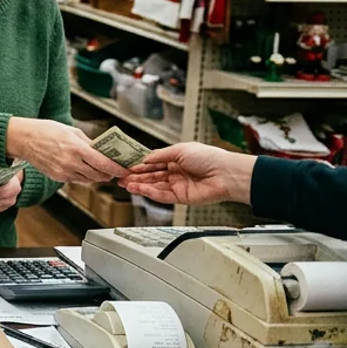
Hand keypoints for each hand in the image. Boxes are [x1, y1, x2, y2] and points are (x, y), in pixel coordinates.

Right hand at [6, 118, 131, 183]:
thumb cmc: (46, 130)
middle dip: (110, 173)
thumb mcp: (71, 131)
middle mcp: (71, 163)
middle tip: (116, 169)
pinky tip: (83, 167)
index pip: (104, 164)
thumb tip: (104, 151)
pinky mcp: (57, 177)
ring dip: (98, 175)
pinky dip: (84, 175)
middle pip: (99, 175)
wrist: (22, 139)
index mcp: (77, 149)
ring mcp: (64, 172)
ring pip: (89, 179)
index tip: (126, 169)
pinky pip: (77, 179)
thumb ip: (89, 143)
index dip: (118, 169)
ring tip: (101, 168)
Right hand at [122, 143, 256, 205]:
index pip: (153, 162)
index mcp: (176, 159)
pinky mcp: (181, 198)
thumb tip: (144, 158)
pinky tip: (139, 189)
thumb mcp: (180, 150)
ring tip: (125, 184)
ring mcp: (178, 185)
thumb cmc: (210, 158)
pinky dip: (149, 193)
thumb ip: (160, 155)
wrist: (226, 174)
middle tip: (120, 177)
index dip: (139, 164)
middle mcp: (176, 172)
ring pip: (154, 186)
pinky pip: (162, 196)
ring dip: (139, 185)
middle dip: (135, 176)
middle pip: (151, 176)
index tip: (126, 165)